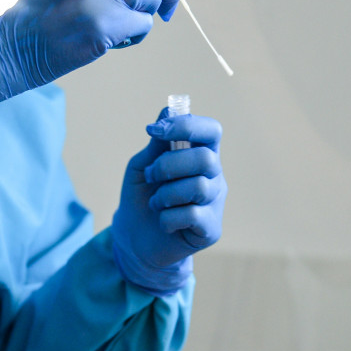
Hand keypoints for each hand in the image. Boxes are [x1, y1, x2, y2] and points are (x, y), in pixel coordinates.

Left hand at [110, 108, 225, 293]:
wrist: (134, 240)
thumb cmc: (142, 196)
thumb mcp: (143, 166)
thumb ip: (158, 143)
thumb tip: (167, 110)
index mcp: (201, 154)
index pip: (212, 131)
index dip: (187, 126)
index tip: (156, 131)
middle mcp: (214, 176)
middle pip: (205, 158)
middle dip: (168, 165)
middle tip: (151, 176)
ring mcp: (215, 203)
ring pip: (197, 187)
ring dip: (165, 195)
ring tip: (156, 203)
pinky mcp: (211, 230)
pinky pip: (192, 215)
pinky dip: (167, 218)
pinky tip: (164, 223)